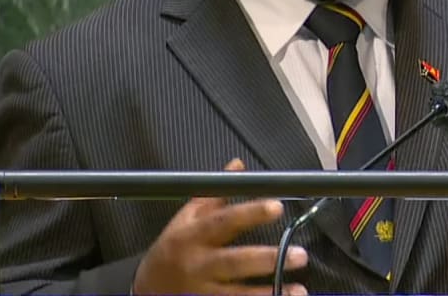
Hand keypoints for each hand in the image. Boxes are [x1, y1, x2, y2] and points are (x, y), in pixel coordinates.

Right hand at [132, 158, 308, 295]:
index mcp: (194, 235)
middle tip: (301, 255)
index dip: (250, 213)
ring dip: (270, 293)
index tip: (277, 207)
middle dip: (268, 259)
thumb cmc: (173, 248)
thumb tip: (237, 165)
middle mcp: (198, 264)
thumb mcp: (186, 218)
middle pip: (235, 262)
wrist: (146, 289)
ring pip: (238, 294)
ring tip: (299, 290)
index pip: (224, 221)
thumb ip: (214, 194)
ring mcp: (202, 292)